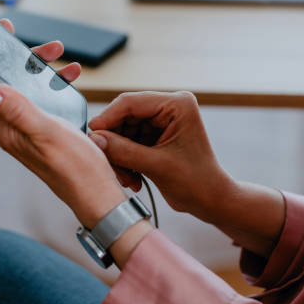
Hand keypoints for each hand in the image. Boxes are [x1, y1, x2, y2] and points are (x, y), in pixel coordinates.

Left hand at [0, 19, 126, 228]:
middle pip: (4, 80)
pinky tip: (72, 76)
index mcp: (5, 128)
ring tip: (61, 54)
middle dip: (19, 56)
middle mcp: (12, 125)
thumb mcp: (46, 134)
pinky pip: (44, 97)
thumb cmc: (75, 169)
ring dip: (41, 67)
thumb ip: (17, 110)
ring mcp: (29, 126)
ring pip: (26, 86)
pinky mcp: (46, 127)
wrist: (98, 194)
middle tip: (39, 42)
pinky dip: (55, 82)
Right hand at [88, 91, 284, 256]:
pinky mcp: (155, 136)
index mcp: (176, 105)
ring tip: (126, 179)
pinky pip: (128, 142)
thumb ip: (124, 151)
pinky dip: (125, 160)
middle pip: (124, 117)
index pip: (130, 103)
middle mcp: (168, 108)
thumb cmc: (196, 182)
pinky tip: (132, 179)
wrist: (211, 201)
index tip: (91, 136)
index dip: (107, 118)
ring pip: (123, 132)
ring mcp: (161, 121)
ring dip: (119, 156)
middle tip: (108, 164)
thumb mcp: (157, 166)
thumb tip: (95, 138)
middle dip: (114, 143)